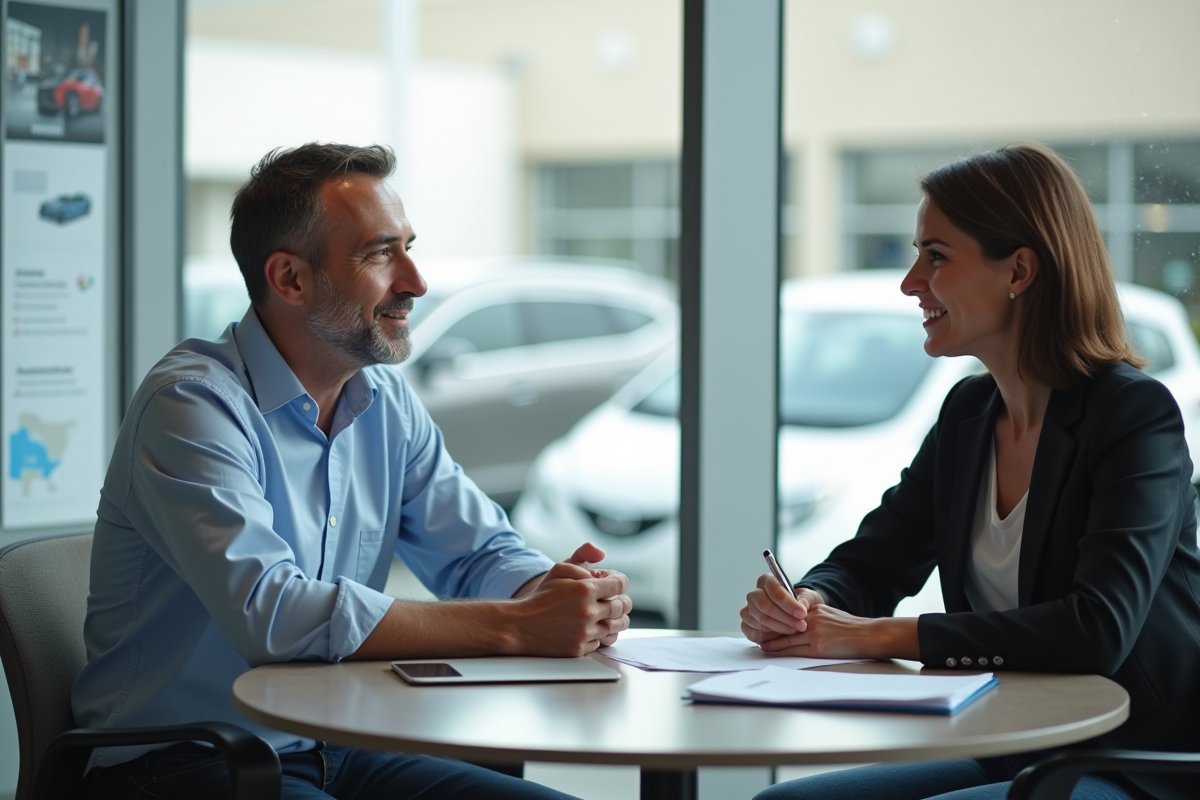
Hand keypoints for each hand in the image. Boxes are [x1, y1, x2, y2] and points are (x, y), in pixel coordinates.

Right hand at [511, 542, 632, 655]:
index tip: (615, 583)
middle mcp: (587, 612)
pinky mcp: (579, 649)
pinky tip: (590, 627)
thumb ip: (583, 558)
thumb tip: (602, 555)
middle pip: (622, 606)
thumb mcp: (559, 569)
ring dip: (615, 619)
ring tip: (608, 614)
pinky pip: (601, 641)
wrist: (520, 625)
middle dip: (621, 600)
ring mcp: (584, 633)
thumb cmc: (541, 597)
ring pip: (616, 626)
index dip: (620, 582)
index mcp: (584, 590)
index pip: (619, 584)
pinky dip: (599, 634)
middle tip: (614, 599)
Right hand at [740, 572, 823, 644]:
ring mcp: (748, 610)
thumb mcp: (808, 597)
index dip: (788, 603)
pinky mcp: (746, 626)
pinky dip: (771, 637)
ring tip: (795, 631)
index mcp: (766, 581)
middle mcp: (754, 595)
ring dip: (781, 629)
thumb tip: (800, 606)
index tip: (802, 613)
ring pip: (762, 621)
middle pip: (765, 606)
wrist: (796, 615)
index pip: (773, 590)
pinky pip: (756, 633)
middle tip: (801, 625)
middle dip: (785, 618)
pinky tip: (783, 636)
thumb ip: (805, 600)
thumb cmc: (801, 602)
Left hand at [755, 604, 920, 660]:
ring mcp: (814, 632)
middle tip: (757, 635)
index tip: (765, 623)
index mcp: (814, 609)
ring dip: (771, 643)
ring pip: (786, 638)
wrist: (868, 635)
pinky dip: (780, 651)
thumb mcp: (830, 615)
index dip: (776, 620)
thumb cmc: (852, 628)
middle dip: (770, 631)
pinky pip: (794, 650)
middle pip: (784, 625)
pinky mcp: (818, 646)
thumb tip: (798, 624)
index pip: (789, 614)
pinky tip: (772, 652)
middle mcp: (811, 618)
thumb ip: (814, 617)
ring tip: (761, 645)